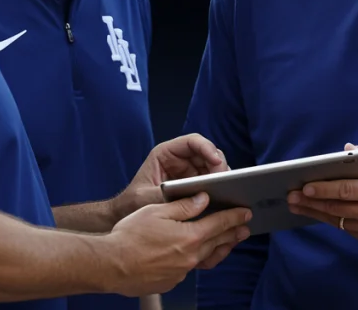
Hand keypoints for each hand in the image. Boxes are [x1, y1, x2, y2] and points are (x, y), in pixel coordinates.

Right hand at [103, 192, 250, 296]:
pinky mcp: (171, 281)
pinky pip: (189, 268)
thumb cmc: (129, 236)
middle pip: (218, 242)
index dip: (234, 216)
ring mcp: (182, 271)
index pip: (220, 223)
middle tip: (244, 227)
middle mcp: (190, 256)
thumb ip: (183, 206)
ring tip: (226, 242)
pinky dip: (196, 258)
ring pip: (206, 257)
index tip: (246, 212)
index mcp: (190, 236)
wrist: (111, 265)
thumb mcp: (156, 212)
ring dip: (219, 248)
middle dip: (232, 233)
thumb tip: (203, 199)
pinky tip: (193, 253)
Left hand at [112, 134, 228, 219]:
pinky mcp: (196, 186)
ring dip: (222, 178)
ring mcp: (190, 172)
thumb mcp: (145, 199)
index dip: (207, 148)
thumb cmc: (133, 203)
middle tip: (226, 181)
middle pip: (208, 153)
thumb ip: (165, 196)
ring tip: (230, 191)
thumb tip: (191, 200)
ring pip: (214, 168)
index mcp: (166, 154)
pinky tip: (226, 199)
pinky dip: (221, 189)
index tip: (217, 161)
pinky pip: (213, 183)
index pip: (192, 142)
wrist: (127, 214)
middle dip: (219, 165)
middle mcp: (180, 159)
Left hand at [287, 143, 357, 245]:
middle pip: (337, 208)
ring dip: (315, 213)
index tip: (305, 187)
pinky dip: (331, 220)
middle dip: (311, 202)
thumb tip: (345, 151)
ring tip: (297, 205)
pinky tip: (316, 212)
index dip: (324, 189)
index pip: (346, 190)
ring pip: (338, 221)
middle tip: (291, 197)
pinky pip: (346, 228)